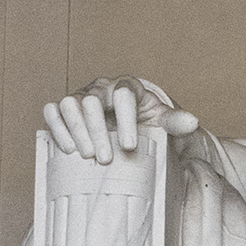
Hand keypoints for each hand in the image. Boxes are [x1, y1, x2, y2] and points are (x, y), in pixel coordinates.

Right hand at [44, 77, 196, 163]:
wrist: (127, 119)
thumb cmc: (144, 119)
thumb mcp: (162, 120)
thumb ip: (175, 121)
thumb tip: (192, 122)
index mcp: (126, 86)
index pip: (123, 94)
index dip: (125, 119)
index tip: (130, 146)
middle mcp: (100, 87)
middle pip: (92, 101)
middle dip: (98, 131)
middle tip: (105, 159)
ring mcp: (80, 96)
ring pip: (70, 104)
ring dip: (76, 131)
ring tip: (87, 156)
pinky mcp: (64, 109)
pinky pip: (52, 111)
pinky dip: (57, 128)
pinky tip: (67, 149)